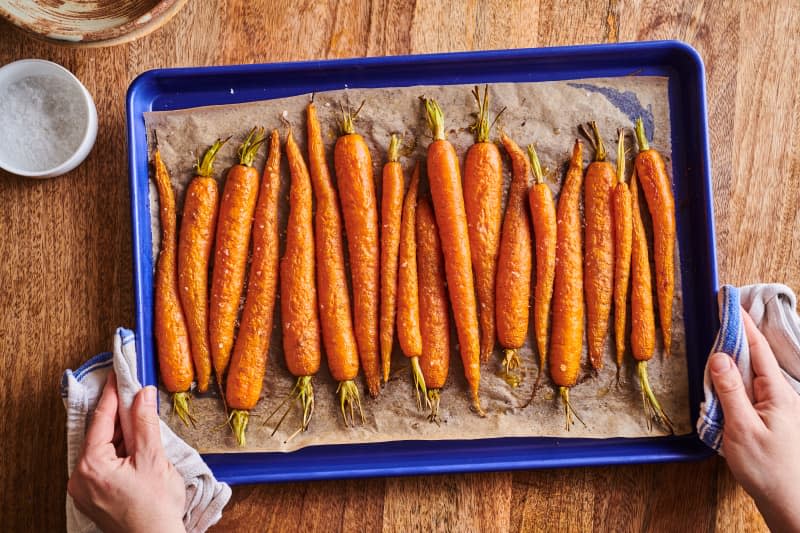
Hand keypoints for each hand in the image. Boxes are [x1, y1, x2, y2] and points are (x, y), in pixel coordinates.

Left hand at [68, 372, 185, 532]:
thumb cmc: (155, 509)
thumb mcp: (153, 458)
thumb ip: (145, 424)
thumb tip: (142, 395)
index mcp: (91, 466)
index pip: (101, 420)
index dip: (112, 395)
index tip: (117, 376)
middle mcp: (80, 478)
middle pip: (100, 434)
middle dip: (119, 415)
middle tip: (134, 393)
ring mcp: (85, 489)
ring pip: (103, 449)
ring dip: (122, 434)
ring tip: (142, 419)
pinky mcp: (95, 496)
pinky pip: (104, 464)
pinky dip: (120, 451)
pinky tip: (136, 444)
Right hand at [710, 309, 799, 531]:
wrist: (790, 502)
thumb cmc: (768, 468)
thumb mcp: (742, 428)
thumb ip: (730, 391)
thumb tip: (719, 357)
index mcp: (776, 393)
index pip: (758, 349)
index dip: (742, 324)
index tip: (729, 303)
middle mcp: (779, 395)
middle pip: (756, 357)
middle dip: (739, 334)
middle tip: (721, 314)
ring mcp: (775, 407)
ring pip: (752, 372)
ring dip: (736, 354)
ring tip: (720, 337)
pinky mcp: (769, 418)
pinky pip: (750, 388)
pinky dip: (736, 375)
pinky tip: (725, 375)